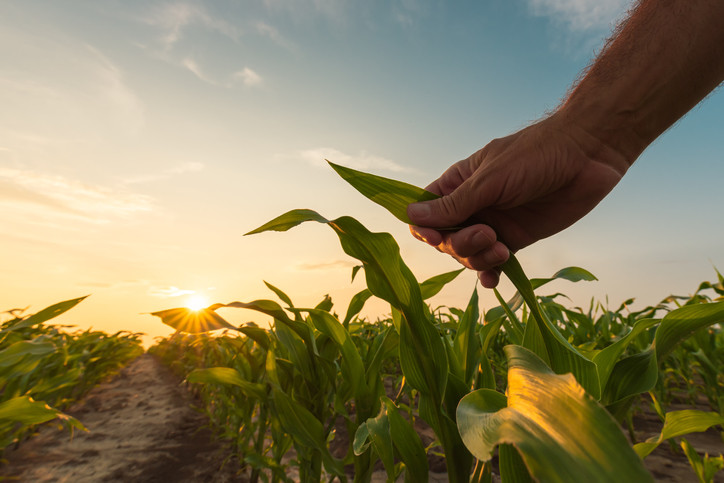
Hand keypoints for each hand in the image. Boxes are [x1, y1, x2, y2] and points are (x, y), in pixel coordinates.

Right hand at [407, 114, 629, 287]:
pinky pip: (494, 263)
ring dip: (478, 258)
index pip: (426, 212)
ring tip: (502, 250)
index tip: (436, 236)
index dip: (426, 229)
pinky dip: (490, 273)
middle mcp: (472, 206)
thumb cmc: (536, 155)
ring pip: (468, 254)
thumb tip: (411, 217)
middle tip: (487, 234)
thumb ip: (455, 204)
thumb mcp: (491, 179)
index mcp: (459, 184)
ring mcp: (493, 224)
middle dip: (460, 244)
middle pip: (445, 239)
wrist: (588, 155)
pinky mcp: (516, 239)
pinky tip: (493, 280)